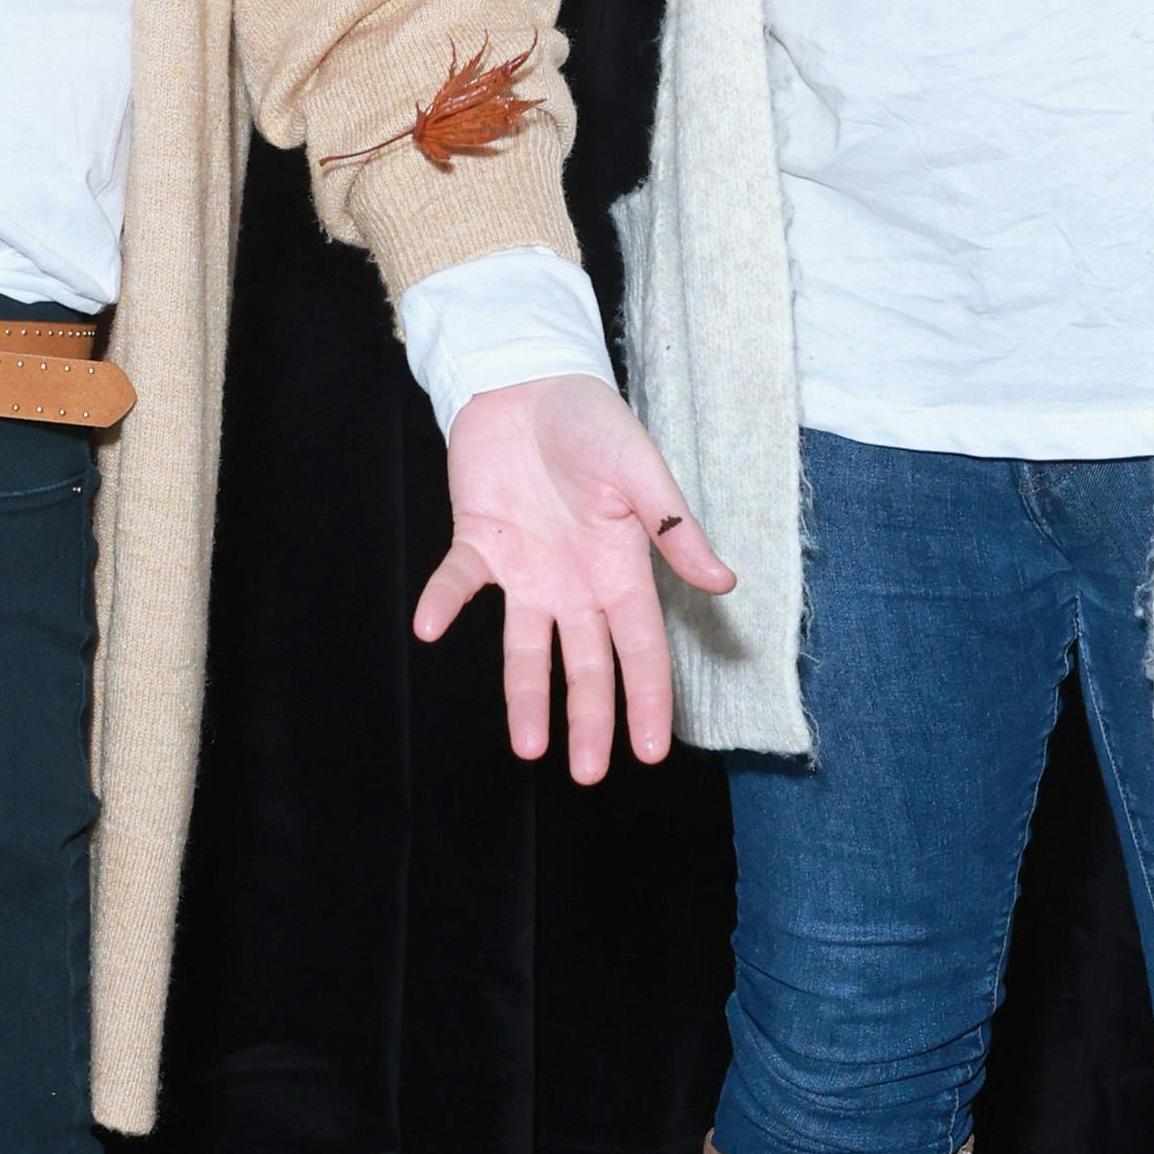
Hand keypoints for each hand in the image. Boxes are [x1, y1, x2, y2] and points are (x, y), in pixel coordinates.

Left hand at [413, 372, 736, 779]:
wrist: (530, 380)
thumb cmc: (594, 424)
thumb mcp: (643, 471)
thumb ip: (675, 530)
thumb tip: (723, 582)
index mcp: (620, 569)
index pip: (641, 648)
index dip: (647, 700)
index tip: (651, 752)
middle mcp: (574, 583)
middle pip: (587, 665)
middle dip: (589, 719)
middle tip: (587, 773)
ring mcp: (525, 568)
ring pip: (526, 648)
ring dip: (525, 696)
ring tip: (529, 747)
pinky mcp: (478, 543)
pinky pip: (458, 582)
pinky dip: (444, 602)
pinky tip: (430, 628)